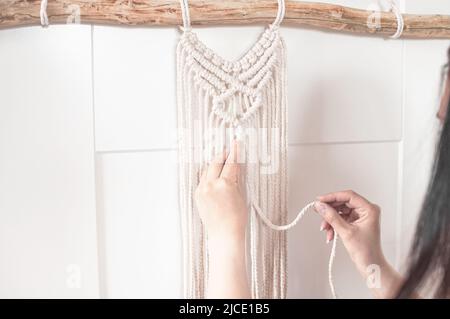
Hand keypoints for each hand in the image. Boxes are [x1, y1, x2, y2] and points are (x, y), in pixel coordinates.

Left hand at [195, 141, 249, 297]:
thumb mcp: (242, 195)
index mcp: (224, 184)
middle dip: (224, 155)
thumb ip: (237, 179)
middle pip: (216, 162)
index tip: (236, 143)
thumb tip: (236, 167)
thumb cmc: (236, 220)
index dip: (235, 151)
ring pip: (208, 170)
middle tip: (229, 150)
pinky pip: (203, 179)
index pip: (231, 163)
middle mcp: (211, 185)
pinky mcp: (197, 195)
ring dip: (215, 164)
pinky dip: (209, 175)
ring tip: (222, 161)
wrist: (224, 235)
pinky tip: (214, 174)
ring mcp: (202, 190)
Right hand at [314, 190, 401, 297]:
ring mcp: (361, 216)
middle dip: (330, 210)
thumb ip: (331, 217)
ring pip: (340, 211)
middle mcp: (366, 210)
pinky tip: (330, 233)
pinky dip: (334, 225)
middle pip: (343, 203)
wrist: (370, 265)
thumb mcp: (345, 232)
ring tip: (325, 228)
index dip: (332, 197)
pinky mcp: (356, 222)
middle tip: (319, 212)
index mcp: (369, 209)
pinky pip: (341, 218)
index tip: (320, 200)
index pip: (348, 196)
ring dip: (331, 219)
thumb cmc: (366, 251)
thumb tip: (320, 206)